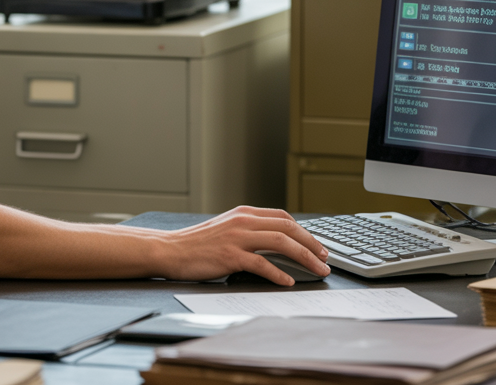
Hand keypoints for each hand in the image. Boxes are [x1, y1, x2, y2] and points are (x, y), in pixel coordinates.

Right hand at [160, 206, 328, 285]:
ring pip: (281, 243)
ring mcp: (237, 238)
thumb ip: (249, 230)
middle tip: (325, 259)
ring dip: (305, 258)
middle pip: (288, 228)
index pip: (283, 217)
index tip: (316, 245)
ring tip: (317, 270)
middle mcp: (243, 222)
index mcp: (244, 213)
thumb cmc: (197, 243)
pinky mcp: (230, 256)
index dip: (304, 231)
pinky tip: (288, 282)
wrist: (170, 250)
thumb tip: (275, 242)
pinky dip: (279, 274)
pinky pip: (262, 264)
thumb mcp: (226, 228)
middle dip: (312, 244)